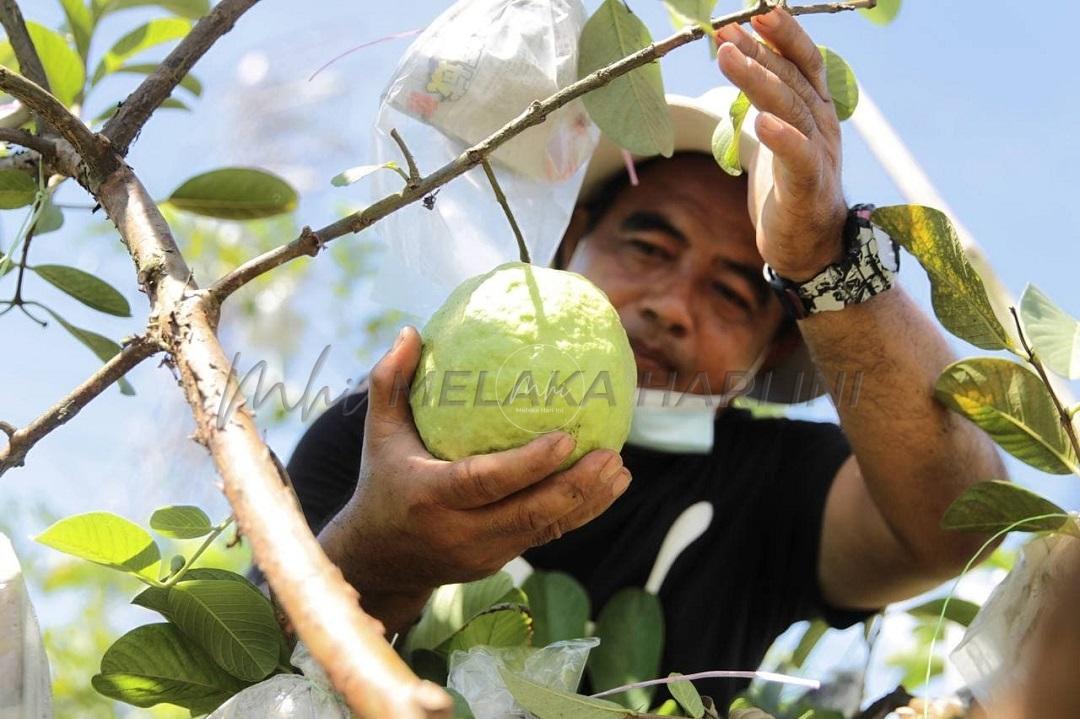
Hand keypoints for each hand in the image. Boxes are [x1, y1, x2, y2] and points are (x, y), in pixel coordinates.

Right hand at [333, 326, 630, 602]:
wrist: (379, 560)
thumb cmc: (383, 481)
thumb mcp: (378, 434)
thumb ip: (389, 383)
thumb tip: (411, 331)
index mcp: (430, 495)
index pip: (485, 482)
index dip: (528, 465)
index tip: (566, 438)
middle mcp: (459, 530)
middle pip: (527, 514)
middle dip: (574, 488)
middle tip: (612, 454)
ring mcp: (482, 552)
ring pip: (544, 530)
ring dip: (587, 502)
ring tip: (620, 470)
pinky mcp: (498, 562)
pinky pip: (544, 536)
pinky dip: (578, 514)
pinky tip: (607, 488)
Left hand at [716, 8, 847, 281]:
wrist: (811, 247)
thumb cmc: (789, 188)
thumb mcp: (778, 136)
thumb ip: (765, 100)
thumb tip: (736, 57)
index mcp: (817, 111)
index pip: (804, 62)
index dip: (783, 34)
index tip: (755, 11)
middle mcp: (823, 126)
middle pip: (792, 79)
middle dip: (759, 51)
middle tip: (727, 31)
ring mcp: (819, 156)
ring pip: (790, 110)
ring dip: (758, 80)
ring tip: (727, 57)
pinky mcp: (808, 189)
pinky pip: (798, 159)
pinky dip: (782, 138)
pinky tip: (762, 122)